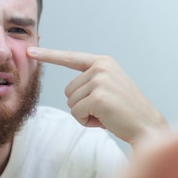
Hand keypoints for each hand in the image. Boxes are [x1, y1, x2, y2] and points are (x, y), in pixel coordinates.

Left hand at [28, 46, 167, 145]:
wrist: (147, 126)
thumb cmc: (126, 111)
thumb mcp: (109, 87)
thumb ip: (91, 82)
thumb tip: (69, 91)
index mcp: (103, 62)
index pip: (70, 57)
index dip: (49, 55)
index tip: (30, 51)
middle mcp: (101, 67)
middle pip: (68, 90)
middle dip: (82, 105)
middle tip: (105, 109)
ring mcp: (100, 81)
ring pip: (71, 102)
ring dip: (85, 114)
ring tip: (107, 114)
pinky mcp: (98, 97)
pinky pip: (76, 113)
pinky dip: (87, 121)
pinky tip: (105, 120)